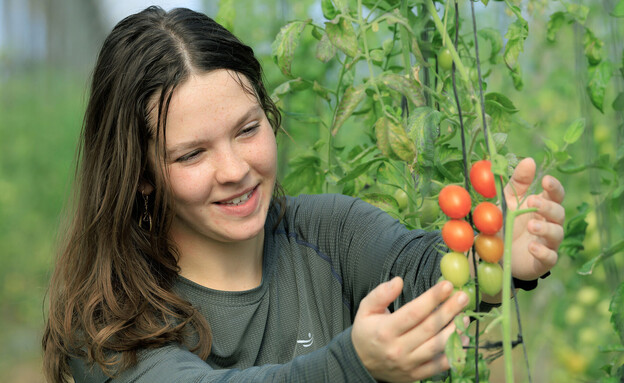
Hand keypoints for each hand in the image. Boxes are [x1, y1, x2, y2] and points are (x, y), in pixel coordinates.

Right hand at [352, 278, 469, 381]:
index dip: (432, 298)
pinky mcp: (416, 374)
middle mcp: (398, 348)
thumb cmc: (366, 332)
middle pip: (429, 328)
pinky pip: (439, 365)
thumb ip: (380, 294)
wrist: (360, 364)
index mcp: (385, 330)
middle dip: (449, 310)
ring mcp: (408, 364)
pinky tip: (464, 339)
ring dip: (455, 331)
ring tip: (465, 317)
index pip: (413, 312)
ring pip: (437, 347)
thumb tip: (398, 281)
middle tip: (463, 297)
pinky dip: (454, 353)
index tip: (447, 285)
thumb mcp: (365, 309)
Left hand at [505, 158, 564, 279]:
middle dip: (547, 206)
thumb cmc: (507, 222)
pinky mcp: (543, 261)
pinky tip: (532, 247)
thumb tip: (529, 160)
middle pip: (559, 212)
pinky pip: (550, 257)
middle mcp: (550, 223)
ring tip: (531, 225)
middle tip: (532, 203)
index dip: (554, 187)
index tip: (545, 180)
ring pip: (557, 233)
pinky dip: (543, 252)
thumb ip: (518, 182)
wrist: (497, 253)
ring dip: (545, 228)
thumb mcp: (508, 200)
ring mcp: (548, 242)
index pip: (556, 194)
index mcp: (542, 206)